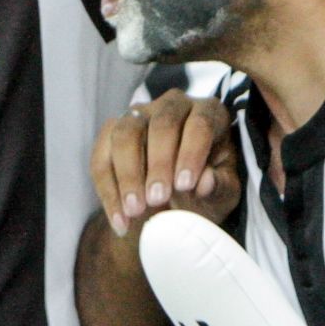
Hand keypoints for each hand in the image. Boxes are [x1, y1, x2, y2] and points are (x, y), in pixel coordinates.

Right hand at [91, 90, 239, 237]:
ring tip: (134, 211)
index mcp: (208, 113)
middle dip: (158, 164)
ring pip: (126, 133)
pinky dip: (109, 191)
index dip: (191, 153)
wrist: (174, 204)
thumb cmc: (206, 191)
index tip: (184, 186)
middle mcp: (173, 106)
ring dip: (128, 174)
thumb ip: (219, 187)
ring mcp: (139, 114)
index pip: (200, 124)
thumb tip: (205, 181)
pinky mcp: (111, 132)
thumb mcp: (223, 194)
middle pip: (161, 124)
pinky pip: (101, 157)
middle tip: (157, 199)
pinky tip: (120, 219)